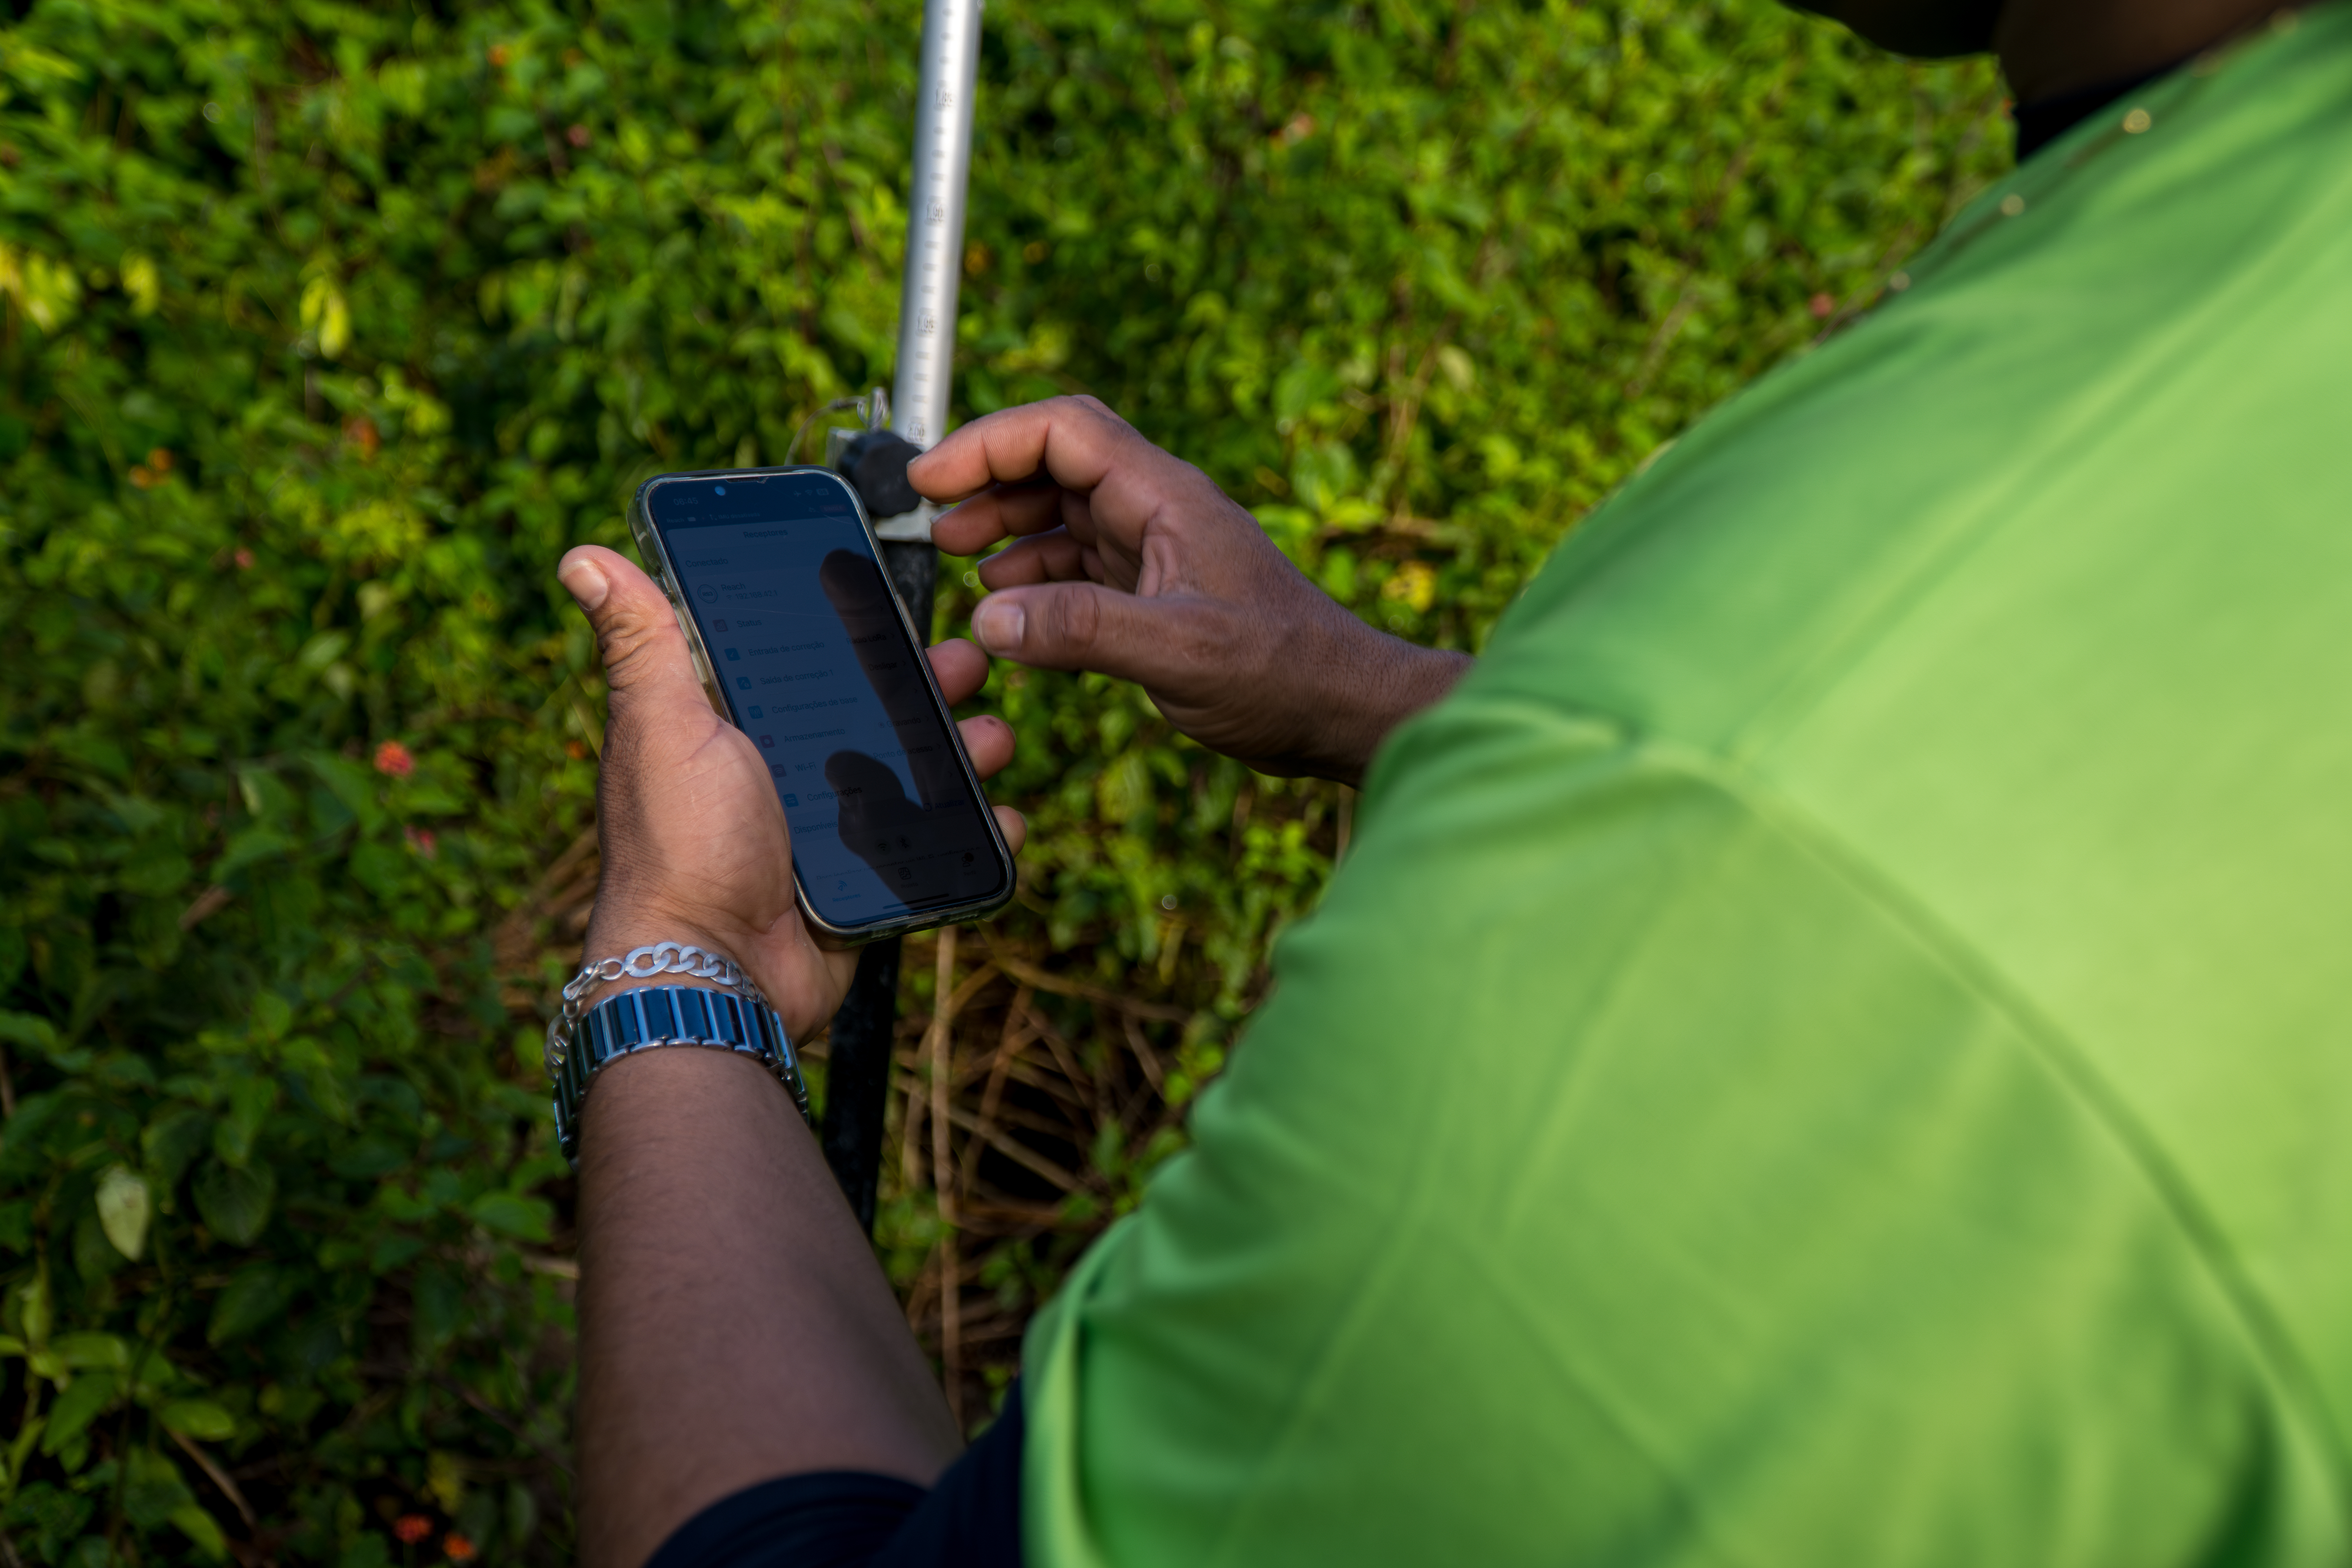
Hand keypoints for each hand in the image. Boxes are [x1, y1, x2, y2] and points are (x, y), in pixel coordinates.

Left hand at [555, 545, 1024, 1040]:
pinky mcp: (865, 888)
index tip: (894, 601)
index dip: (854, 631)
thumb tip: (579, 556)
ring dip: (963, 752)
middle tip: (965, 663)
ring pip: (916, 778)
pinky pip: (934, 853)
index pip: (804, 663)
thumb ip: (642, 644)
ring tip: (991, 738)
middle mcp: (786, 777)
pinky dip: (973, 835)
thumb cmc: (681, 845)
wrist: (716, 971)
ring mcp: (831, 835)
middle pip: (875, 715)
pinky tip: (1000, 818)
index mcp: (737, 729)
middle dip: (927, 686)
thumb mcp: (664, 726)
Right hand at [914, 396, 1470, 785]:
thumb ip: (1085, 631)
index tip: (931, 478)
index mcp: (1167, 498)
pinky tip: (1008, 611)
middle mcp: (1159, 512)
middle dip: (988, 485)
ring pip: (1063, 515)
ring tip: (959, 563)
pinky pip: (1080, 567)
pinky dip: (1037, 581)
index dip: (990, 442)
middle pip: (1054, 466)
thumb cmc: (1284, 674)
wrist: (1342, 711)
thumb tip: (991, 619)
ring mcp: (1157, 551)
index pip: (1064, 431)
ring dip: (1007, 531)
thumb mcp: (1181, 652)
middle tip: (933, 526)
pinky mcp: (1157, 593)